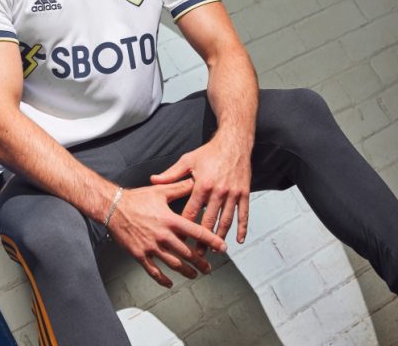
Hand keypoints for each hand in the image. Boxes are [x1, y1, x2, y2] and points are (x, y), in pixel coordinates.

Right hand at [107, 179, 226, 286]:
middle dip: (200, 262)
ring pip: (173, 264)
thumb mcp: (160, 191)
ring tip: (195, 274)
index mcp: (170, 220)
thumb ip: (180, 188)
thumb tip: (195, 181)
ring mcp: (151, 247)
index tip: (222, 248)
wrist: (113, 207)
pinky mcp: (140, 254)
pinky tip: (169, 282)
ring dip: (186, 271)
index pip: (196, 232)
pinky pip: (153, 271)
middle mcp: (162, 235)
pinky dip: (163, 279)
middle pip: (187, 253)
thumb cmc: (137, 198)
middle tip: (209, 267)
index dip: (211, 240)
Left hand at [150, 137, 250, 251]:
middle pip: (208, 220)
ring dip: (220, 237)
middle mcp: (218, 191)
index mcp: (202, 184)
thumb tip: (153, 179)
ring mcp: (232, 193)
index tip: (180, 239)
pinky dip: (242, 228)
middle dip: (202, 239)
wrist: (233, 143)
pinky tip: (238, 240)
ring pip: (226, 220)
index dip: (185, 227)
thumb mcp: (187, 160)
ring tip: (214, 250)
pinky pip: (243, 214)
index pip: (191, 211)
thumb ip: (171, 174)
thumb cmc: (209, 152)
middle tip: (197, 254)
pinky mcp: (244, 193)